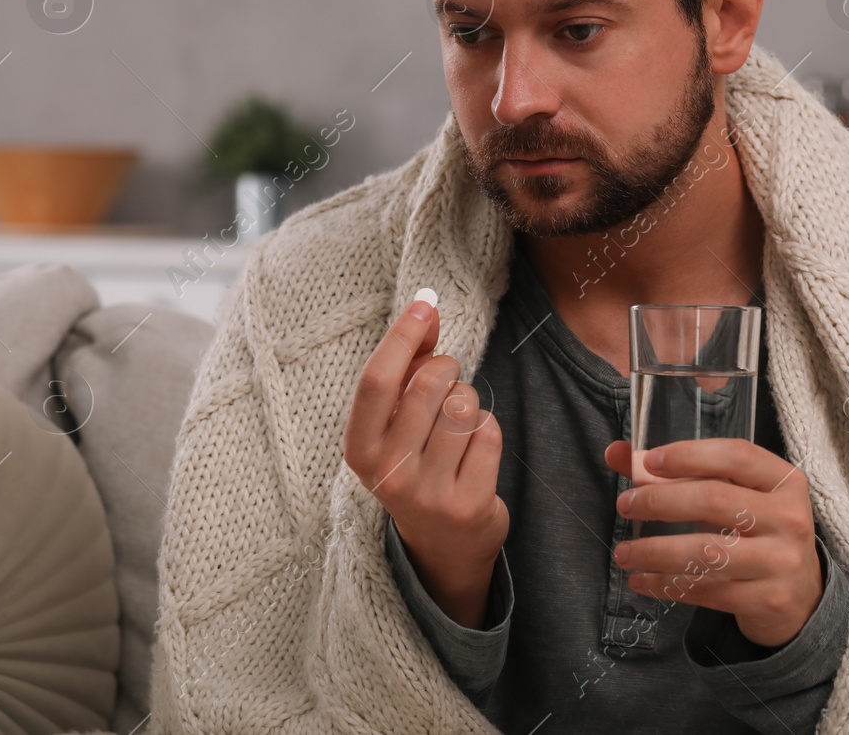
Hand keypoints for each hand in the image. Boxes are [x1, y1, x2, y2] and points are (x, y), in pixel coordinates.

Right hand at [344, 292, 507, 628]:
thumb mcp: (398, 421)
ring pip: (463, 405)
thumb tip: (426, 307)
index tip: (426, 304)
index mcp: (359, 449)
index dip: (403, 336)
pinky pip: (488, 431)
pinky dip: (487, 431)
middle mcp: (387, 474)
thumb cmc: (418, 462)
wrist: (443, 544)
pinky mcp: (468, 504)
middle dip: (446, 368)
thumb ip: (408, 364)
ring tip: (457, 427)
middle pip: (427, 384)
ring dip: (468, 402)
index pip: (377, 381)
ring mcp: (428, 493)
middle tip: (446, 386)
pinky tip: (474, 455)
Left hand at [604, 438, 822, 647]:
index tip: (648, 461)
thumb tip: (617, 453)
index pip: (736, 456)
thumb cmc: (758, 533)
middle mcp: (789, 517)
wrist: (801, 597)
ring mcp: (781, 561)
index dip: (690, 455)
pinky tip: (642, 580)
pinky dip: (665, 585)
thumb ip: (680, 473)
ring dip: (654, 551)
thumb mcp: (735, 496)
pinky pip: (705, 590)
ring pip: (706, 551)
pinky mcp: (767, 599)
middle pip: (715, 500)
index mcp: (784, 480)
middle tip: (626, 505)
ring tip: (624, 552)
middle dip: (661, 500)